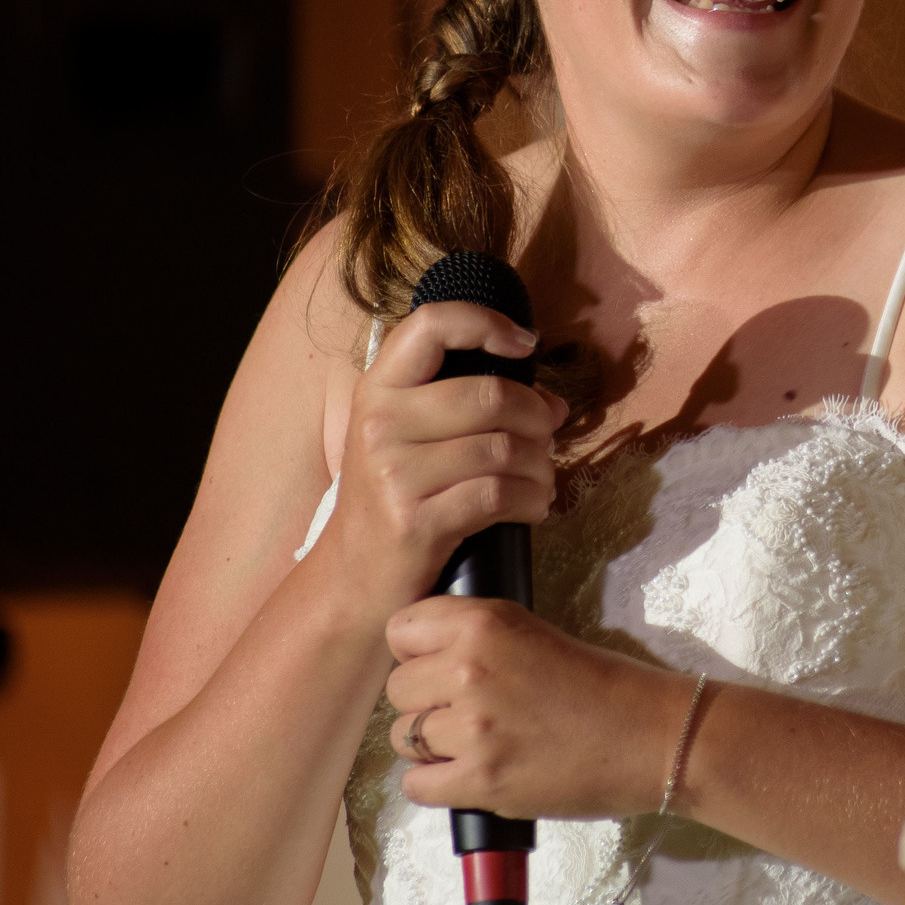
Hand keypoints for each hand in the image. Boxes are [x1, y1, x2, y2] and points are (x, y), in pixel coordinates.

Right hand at [313, 302, 569, 616]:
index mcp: (378, 390)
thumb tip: (553, 402)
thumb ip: (468, 405)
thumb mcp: (409, 437)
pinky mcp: (415, 521)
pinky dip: (532, 500)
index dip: (486, 324)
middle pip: (492, 395)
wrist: (350, 581)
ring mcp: (394, 474)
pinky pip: (500, 494)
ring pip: (504, 448)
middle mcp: (380, 424)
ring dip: (542, 466)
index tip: (523, 343)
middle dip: (538, 417)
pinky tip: (532, 507)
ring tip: (541, 480)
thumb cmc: (395, 499)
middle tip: (548, 439)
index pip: (432, 324)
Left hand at [384, 597, 689, 820]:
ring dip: (429, 745)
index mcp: (485, 623)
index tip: (436, 663)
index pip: (401, 630)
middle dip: (424, 701)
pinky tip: (470, 773)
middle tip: (465, 709)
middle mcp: (470, 669)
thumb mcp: (534, 632)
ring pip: (402, 738)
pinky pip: (417, 786)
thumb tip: (422, 658)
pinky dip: (437, 784)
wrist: (651, 735)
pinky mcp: (480, 780)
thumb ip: (477, 637)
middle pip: (398, 688)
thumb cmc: (604, 685)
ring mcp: (472, 728)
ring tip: (474, 742)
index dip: (416, 650)